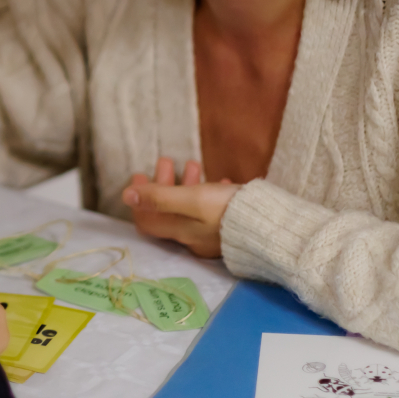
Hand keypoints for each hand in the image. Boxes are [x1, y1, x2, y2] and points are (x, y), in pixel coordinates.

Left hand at [122, 156, 238, 258]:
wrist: (273, 228)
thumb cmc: (228, 211)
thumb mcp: (191, 200)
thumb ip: (159, 198)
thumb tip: (125, 196)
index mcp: (180, 232)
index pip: (148, 221)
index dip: (139, 199)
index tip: (140, 175)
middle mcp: (193, 237)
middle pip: (168, 211)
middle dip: (163, 184)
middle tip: (166, 160)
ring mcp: (212, 234)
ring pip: (190, 208)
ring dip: (186, 184)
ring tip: (192, 163)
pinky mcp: (231, 229)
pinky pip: (212, 210)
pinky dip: (208, 193)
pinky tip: (219, 181)